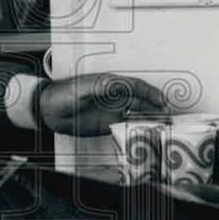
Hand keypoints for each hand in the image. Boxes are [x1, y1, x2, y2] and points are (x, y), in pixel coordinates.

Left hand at [38, 73, 168, 136]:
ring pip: (138, 114)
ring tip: (165, 127)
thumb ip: (101, 86)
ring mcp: (114, 111)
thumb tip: (120, 85)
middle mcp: (116, 97)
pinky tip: (149, 135)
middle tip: (170, 117)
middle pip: (142, 101)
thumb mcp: (82, 88)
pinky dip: (140, 130)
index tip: (162, 101)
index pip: (136, 86)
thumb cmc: (63, 94)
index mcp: (111, 84)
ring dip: (153, 119)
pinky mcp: (109, 125)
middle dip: (157, 108)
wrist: (48, 110)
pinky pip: (129, 127)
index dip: (151, 93)